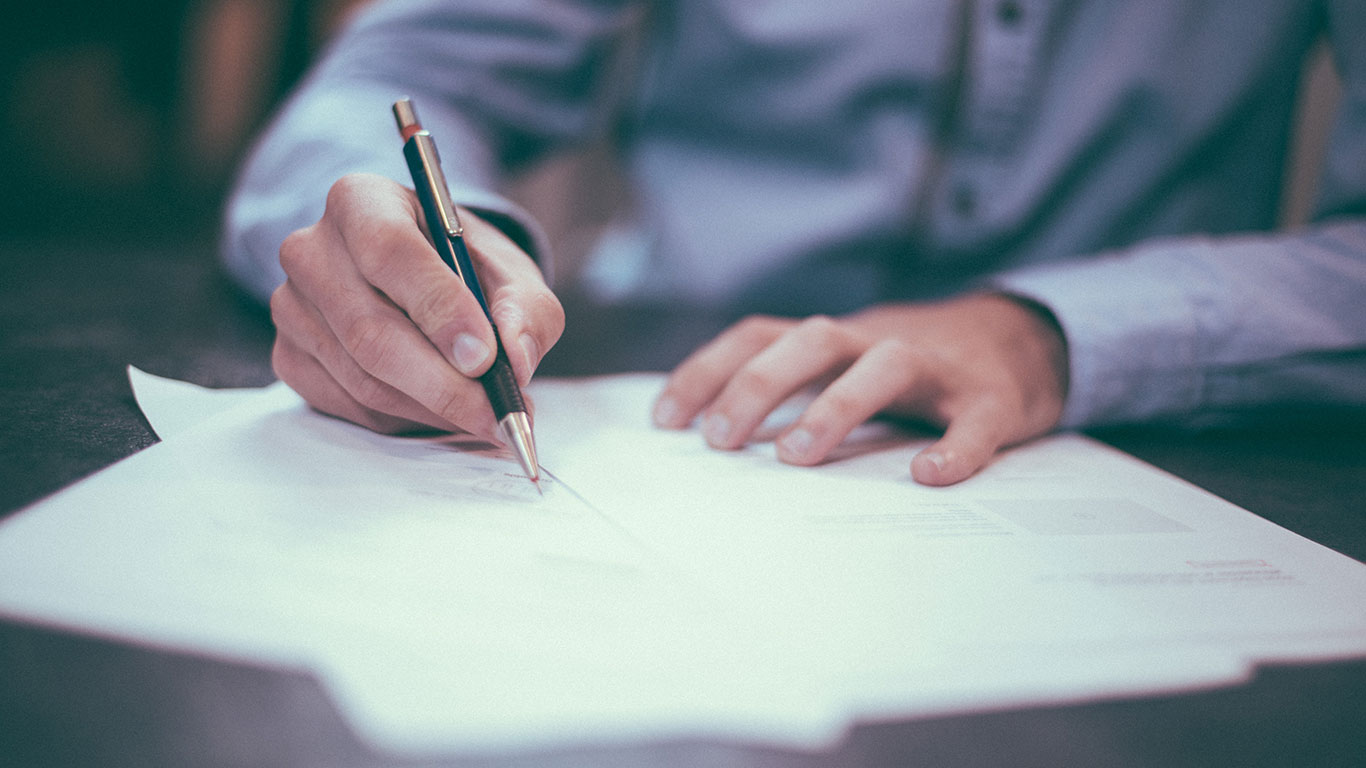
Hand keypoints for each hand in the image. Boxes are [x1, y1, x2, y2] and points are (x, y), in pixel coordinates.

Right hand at [269, 173, 563, 439]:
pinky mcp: (289, 356)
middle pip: (370, 330)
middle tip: (497, 413)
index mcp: (361, 201)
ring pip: (363, 378)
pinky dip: (405, 419)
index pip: (390, 251)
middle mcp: (312, 249)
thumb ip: (526, 310)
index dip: (439, 308)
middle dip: (443, 383)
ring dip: (432, 408)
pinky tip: (441, 410)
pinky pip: (349, 405)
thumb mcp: (511, 273)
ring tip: (485, 415)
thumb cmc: (466, 269)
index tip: (484, 357)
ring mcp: (292, 306)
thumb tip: (515, 359)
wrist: (424, 281)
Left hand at [652, 294, 1067, 484]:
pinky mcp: (992, 399)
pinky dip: (955, 447)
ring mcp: (937, 368)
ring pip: (884, 366)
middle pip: (812, 341)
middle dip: (758, 385)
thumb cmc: (910, 369)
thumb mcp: (844, 366)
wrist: (1022, 341)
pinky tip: (929, 476)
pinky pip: (974, 421)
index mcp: (835, 340)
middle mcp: (877, 342)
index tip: (665, 420)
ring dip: (835, 406)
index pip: (759, 336)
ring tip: (796, 457)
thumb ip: (791, 390)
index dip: (708, 370)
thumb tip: (711, 439)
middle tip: (719, 441)